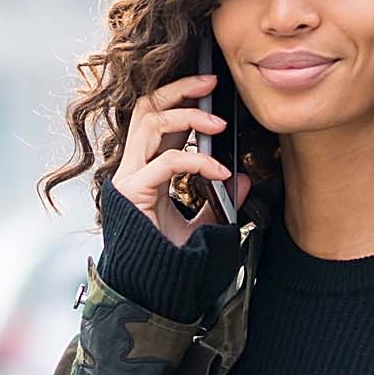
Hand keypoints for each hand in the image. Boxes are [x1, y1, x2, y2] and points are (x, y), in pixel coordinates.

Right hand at [111, 74, 250, 246]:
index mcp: (148, 169)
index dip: (181, 97)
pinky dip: (198, 161)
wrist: (151, 292)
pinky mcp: (132, 192)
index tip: (209, 86)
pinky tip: (220, 172)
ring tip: (218, 124)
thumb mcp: (204, 225)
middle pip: (147, 107)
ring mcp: (129, 177)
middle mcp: (134, 167)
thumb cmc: (170, 261)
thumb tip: (244, 179)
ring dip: (187, 115)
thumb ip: (219, 200)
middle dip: (179, 88)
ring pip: (150, 122)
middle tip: (211, 81)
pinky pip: (167, 162)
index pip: (159, 118)